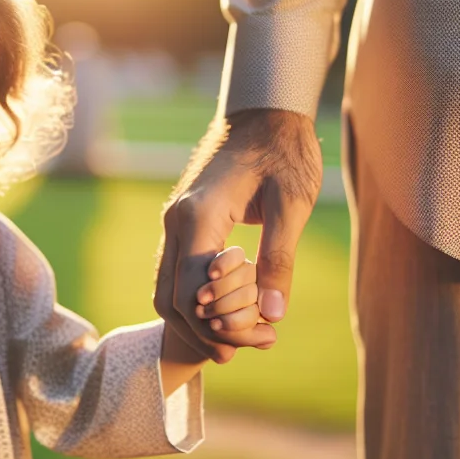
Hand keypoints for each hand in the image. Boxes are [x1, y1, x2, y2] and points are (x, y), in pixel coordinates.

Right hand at [155, 108, 322, 362]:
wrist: (264, 112)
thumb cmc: (284, 151)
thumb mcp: (293, 205)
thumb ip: (279, 260)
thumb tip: (272, 314)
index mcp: (199, 216)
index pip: (194, 293)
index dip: (224, 326)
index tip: (266, 337)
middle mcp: (176, 222)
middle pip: (171, 300)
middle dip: (206, 332)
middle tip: (251, 346)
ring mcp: (174, 223)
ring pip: (166, 291)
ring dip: (198, 321)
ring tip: (241, 338)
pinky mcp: (182, 224)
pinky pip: (176, 274)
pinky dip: (197, 301)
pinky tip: (230, 311)